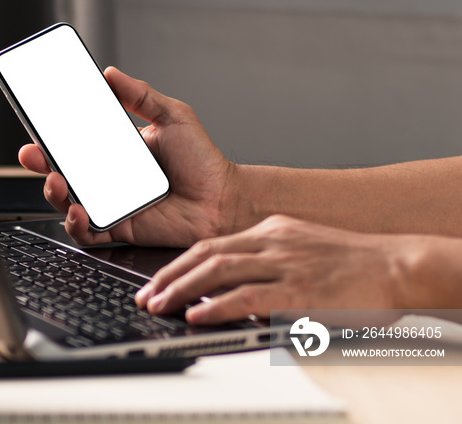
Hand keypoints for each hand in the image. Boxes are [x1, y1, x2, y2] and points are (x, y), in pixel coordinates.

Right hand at [19, 66, 232, 246]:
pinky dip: (76, 224)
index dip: (50, 134)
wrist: (223, 199)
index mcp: (115, 149)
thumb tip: (110, 74)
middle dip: (39, 162)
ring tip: (57, 181)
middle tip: (34, 153)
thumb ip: (141, 95)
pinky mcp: (118, 228)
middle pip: (61, 170)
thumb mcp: (172, 116)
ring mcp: (110, 203)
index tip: (36, 123)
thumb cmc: (202, 161)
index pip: (73, 140)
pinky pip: (86, 232)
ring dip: (53, 192)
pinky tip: (79, 211)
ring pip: (66, 201)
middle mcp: (107, 177)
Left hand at [136, 215, 417, 324]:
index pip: (211, 245)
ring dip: (182, 289)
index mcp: (271, 231)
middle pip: (206, 254)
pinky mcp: (300, 290)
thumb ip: (267, 261)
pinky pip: (249, 296)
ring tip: (159, 305)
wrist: (398, 265)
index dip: (178, 264)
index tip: (158, 281)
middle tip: (146, 295)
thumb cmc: (353, 263)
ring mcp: (285, 264)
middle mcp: (272, 241)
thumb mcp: (302, 248)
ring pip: (219, 270)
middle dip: (169, 276)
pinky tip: (198, 314)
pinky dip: (218, 305)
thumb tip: (233, 287)